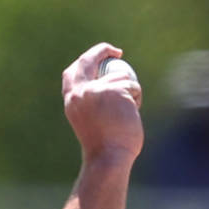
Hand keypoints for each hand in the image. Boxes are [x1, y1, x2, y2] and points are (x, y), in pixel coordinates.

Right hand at [62, 43, 143, 164]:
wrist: (108, 159)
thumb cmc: (103, 147)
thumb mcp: (90, 122)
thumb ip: (92, 102)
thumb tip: (108, 84)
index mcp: (71, 99)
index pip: (74, 71)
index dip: (86, 59)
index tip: (99, 57)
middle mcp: (80, 91)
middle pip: (89, 59)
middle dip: (102, 50)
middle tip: (117, 52)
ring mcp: (97, 89)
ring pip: (121, 76)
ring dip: (130, 90)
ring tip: (128, 113)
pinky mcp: (115, 90)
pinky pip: (133, 86)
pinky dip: (137, 98)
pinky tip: (132, 115)